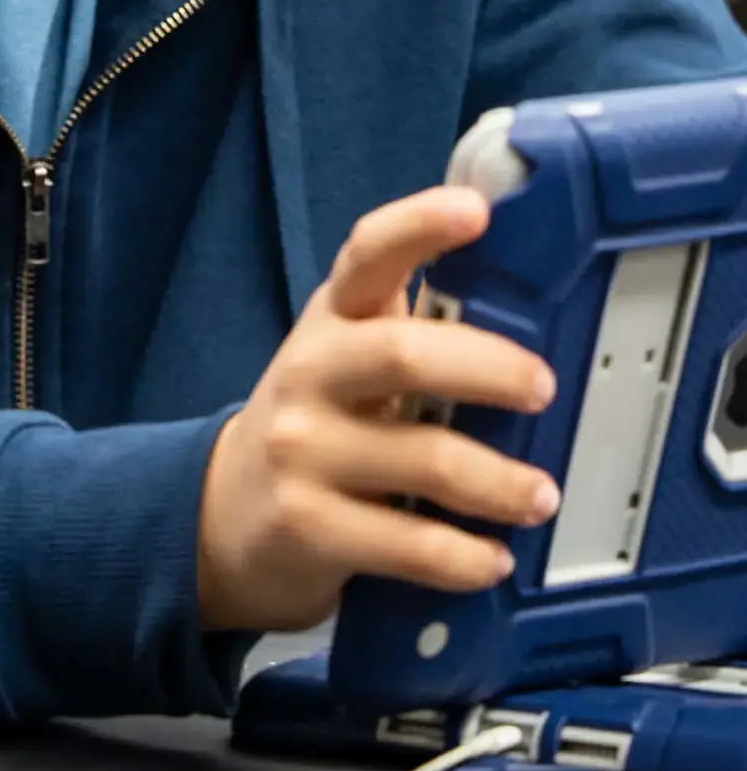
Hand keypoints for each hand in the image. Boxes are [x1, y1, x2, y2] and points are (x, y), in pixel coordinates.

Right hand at [198, 186, 560, 631]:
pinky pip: (410, 544)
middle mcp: (309, 373)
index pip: (367, 255)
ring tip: (540, 495)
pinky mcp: (306, 525)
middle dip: (490, 369)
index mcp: (332, 321)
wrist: (228, 513)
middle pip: (403, 352)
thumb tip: (535, 317)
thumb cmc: (320, 426)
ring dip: (500, 483)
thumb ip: (414, 337)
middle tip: (543, 389)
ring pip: (425, 458)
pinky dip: (467, 557)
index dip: (418, 226)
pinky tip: (493, 560)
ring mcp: (302, 450)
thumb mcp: (348, 364)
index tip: (474, 210)